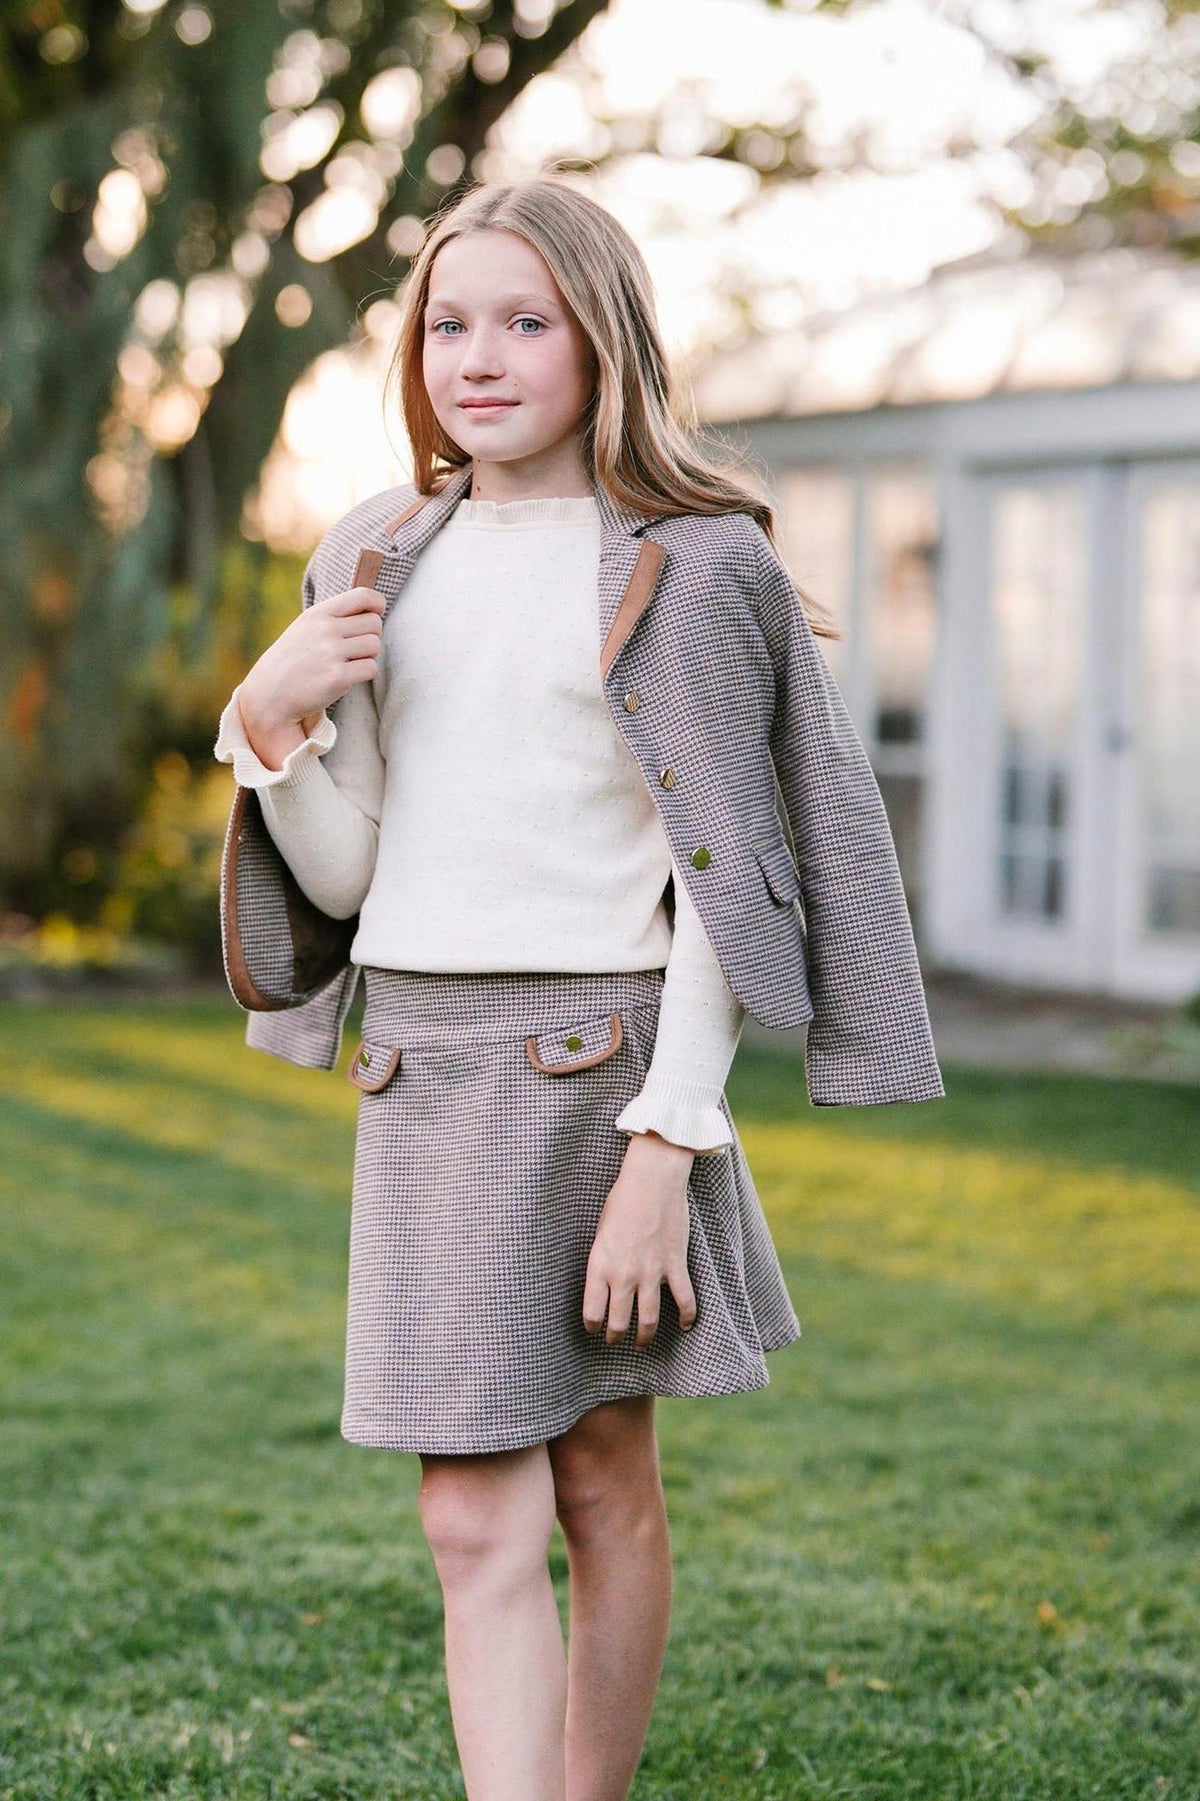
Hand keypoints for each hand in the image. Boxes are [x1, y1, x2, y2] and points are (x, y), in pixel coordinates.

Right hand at [238, 584, 386, 768]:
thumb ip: (335, 617)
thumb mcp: (306, 628)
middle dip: (371, 636)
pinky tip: (346, 677)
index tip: (375, 615)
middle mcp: (325, 629)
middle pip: (374, 624)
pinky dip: (364, 674)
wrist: (271, 694)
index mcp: (318, 613)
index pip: (363, 595)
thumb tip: (374, 612)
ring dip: (367, 656)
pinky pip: (370, 668)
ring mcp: (331, 653)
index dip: (377, 605)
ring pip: (375, 646)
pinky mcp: (338, 677)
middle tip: (355, 649)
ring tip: (348, 663)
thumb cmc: (294, 660)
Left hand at [582, 1131, 698, 1348]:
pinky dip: (686, 1316)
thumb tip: (606, 1281)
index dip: (592, 1327)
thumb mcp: (600, 1232)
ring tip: (643, 1344)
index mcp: (599, 1266)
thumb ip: (603, 1261)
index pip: (592, 1312)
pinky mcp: (675, 1266)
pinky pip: (684, 1300)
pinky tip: (684, 1325)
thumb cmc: (622, 1200)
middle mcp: (623, 1275)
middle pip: (619, 1323)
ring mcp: (651, 1273)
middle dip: (616, 1337)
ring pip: (649, 1320)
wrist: (651, 1180)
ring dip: (645, 1337)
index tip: (594, 1329)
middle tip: (616, 1342)